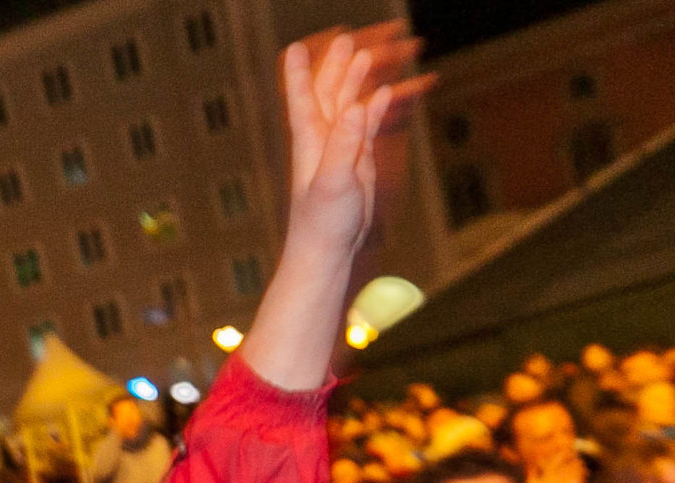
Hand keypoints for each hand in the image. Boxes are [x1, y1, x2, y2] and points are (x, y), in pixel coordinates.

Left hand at [280, 25, 424, 262]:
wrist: (329, 250)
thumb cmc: (322, 222)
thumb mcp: (333, 181)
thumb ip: (343, 144)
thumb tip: (353, 108)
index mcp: (311, 142)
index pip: (303, 100)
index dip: (298, 74)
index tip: (294, 49)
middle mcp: (323, 142)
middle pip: (328, 95)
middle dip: (334, 68)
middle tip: (344, 40)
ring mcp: (341, 151)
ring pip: (348, 108)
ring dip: (354, 83)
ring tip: (362, 57)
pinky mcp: (357, 164)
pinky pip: (365, 128)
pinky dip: (372, 110)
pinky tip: (380, 93)